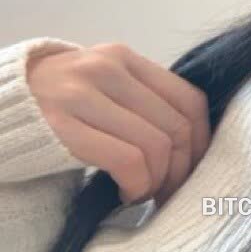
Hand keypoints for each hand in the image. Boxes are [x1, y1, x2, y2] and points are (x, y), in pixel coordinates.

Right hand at [26, 42, 211, 204]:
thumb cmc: (48, 107)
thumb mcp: (96, 87)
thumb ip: (137, 99)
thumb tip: (190, 139)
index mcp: (121, 58)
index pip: (188, 99)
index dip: (202, 140)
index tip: (196, 167)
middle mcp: (106, 69)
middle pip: (176, 126)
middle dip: (183, 168)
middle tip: (171, 191)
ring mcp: (81, 96)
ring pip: (156, 145)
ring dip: (159, 180)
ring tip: (144, 193)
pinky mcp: (61, 127)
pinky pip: (127, 160)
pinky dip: (137, 184)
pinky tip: (126, 193)